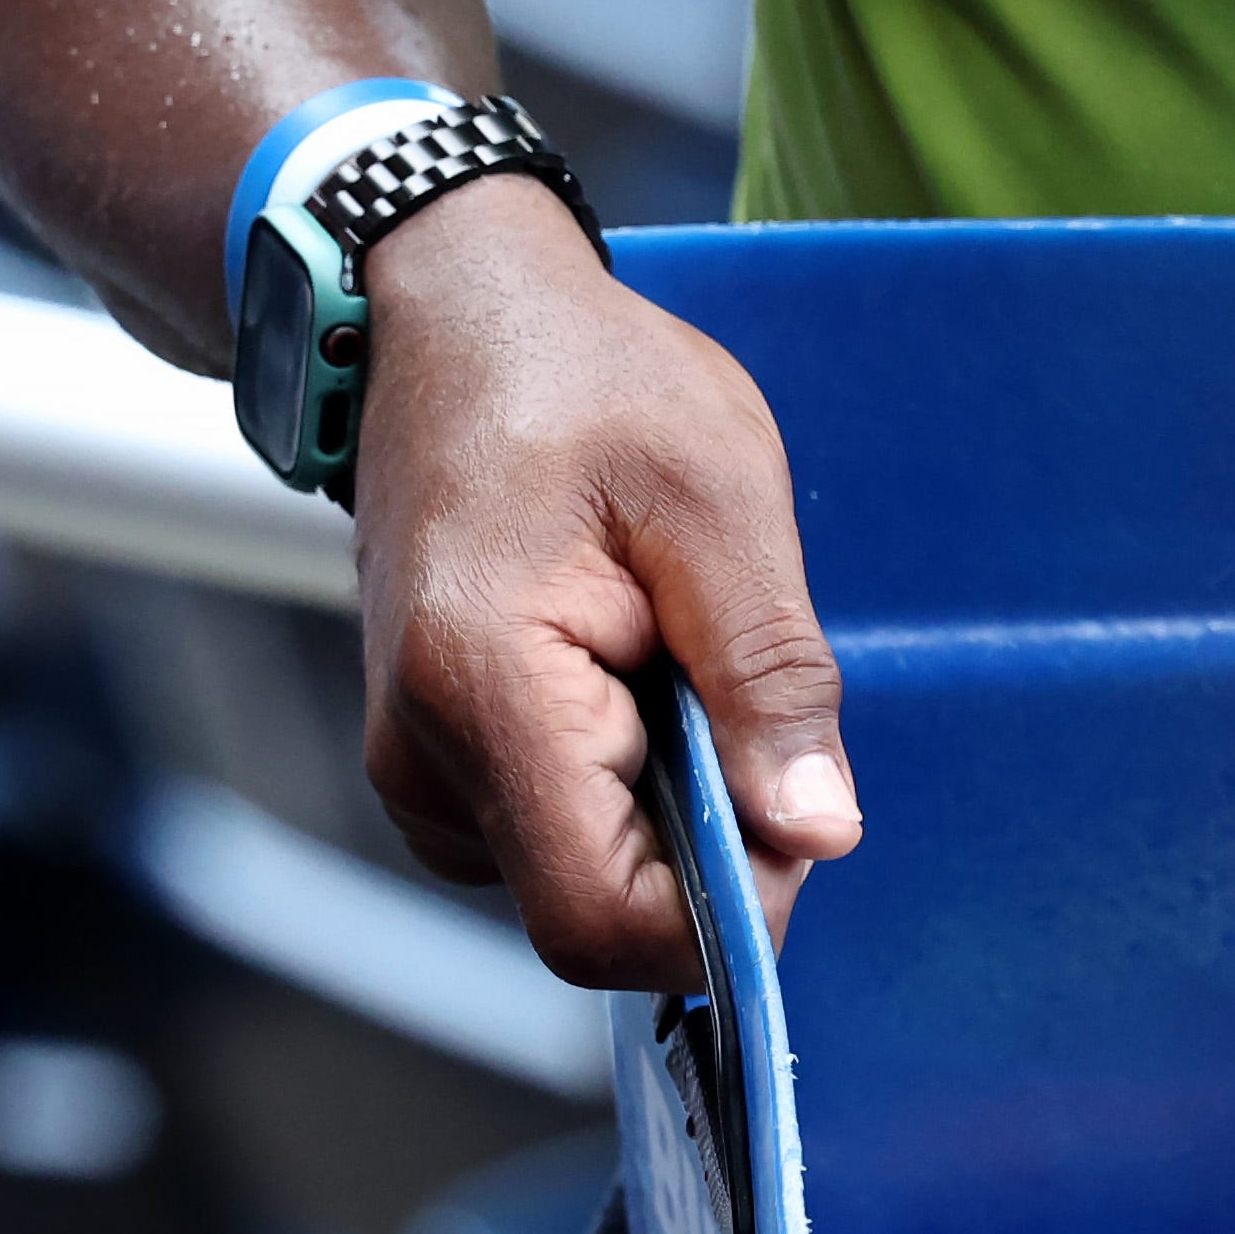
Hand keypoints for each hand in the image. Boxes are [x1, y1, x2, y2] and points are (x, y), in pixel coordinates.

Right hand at [348, 170, 862, 988]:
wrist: (447, 316)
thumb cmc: (582, 379)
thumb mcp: (718, 499)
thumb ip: (771, 676)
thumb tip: (818, 832)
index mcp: (481, 690)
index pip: (602, 917)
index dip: (720, 910)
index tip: (787, 810)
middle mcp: (422, 755)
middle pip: (594, 911)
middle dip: (701, 846)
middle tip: (733, 694)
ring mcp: (417, 764)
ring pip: (579, 876)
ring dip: (663, 803)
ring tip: (665, 651)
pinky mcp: (435, 756)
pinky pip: (553, 830)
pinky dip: (620, 779)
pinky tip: (626, 666)